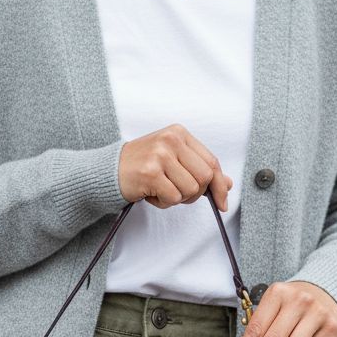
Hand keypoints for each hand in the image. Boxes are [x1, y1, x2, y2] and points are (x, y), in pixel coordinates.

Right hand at [118, 124, 232, 210]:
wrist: (109, 170)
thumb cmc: (142, 165)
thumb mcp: (174, 160)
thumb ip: (199, 169)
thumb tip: (227, 184)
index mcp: (179, 133)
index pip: (212, 161)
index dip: (220, 185)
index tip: (222, 202)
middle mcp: (171, 140)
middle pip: (205, 177)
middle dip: (196, 194)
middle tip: (178, 193)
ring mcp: (160, 155)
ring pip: (190, 190)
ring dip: (177, 198)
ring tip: (160, 189)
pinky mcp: (151, 172)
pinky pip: (173, 198)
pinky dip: (163, 203)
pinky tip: (151, 193)